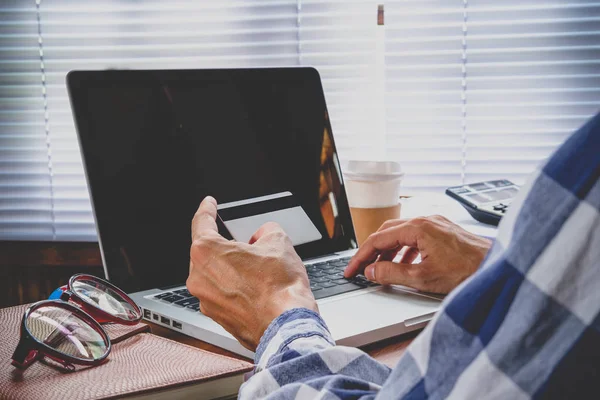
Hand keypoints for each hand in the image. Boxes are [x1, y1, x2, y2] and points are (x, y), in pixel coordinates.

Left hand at [186, 196, 317, 350]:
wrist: (287, 324)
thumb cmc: (280, 287)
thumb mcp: (279, 241)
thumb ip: (264, 230)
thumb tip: (261, 237)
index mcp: (206, 252)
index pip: (201, 222)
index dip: (207, 209)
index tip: (209, 204)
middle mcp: (198, 277)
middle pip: (207, 252)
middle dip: (227, 246)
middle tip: (248, 244)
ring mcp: (206, 300)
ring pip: (214, 275)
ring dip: (231, 269)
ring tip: (258, 271)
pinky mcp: (217, 317)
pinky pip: (221, 294)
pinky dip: (234, 288)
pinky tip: (255, 289)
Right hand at [344, 215, 490, 293]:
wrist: (498, 267)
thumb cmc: (468, 271)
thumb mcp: (423, 277)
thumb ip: (392, 274)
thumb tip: (371, 271)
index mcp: (417, 227)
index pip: (377, 239)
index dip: (361, 257)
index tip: (351, 270)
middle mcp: (425, 219)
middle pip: (387, 233)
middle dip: (371, 252)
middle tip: (361, 269)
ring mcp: (435, 223)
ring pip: (401, 234)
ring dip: (388, 252)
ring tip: (381, 270)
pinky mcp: (443, 230)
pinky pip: (415, 237)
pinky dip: (404, 250)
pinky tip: (404, 265)